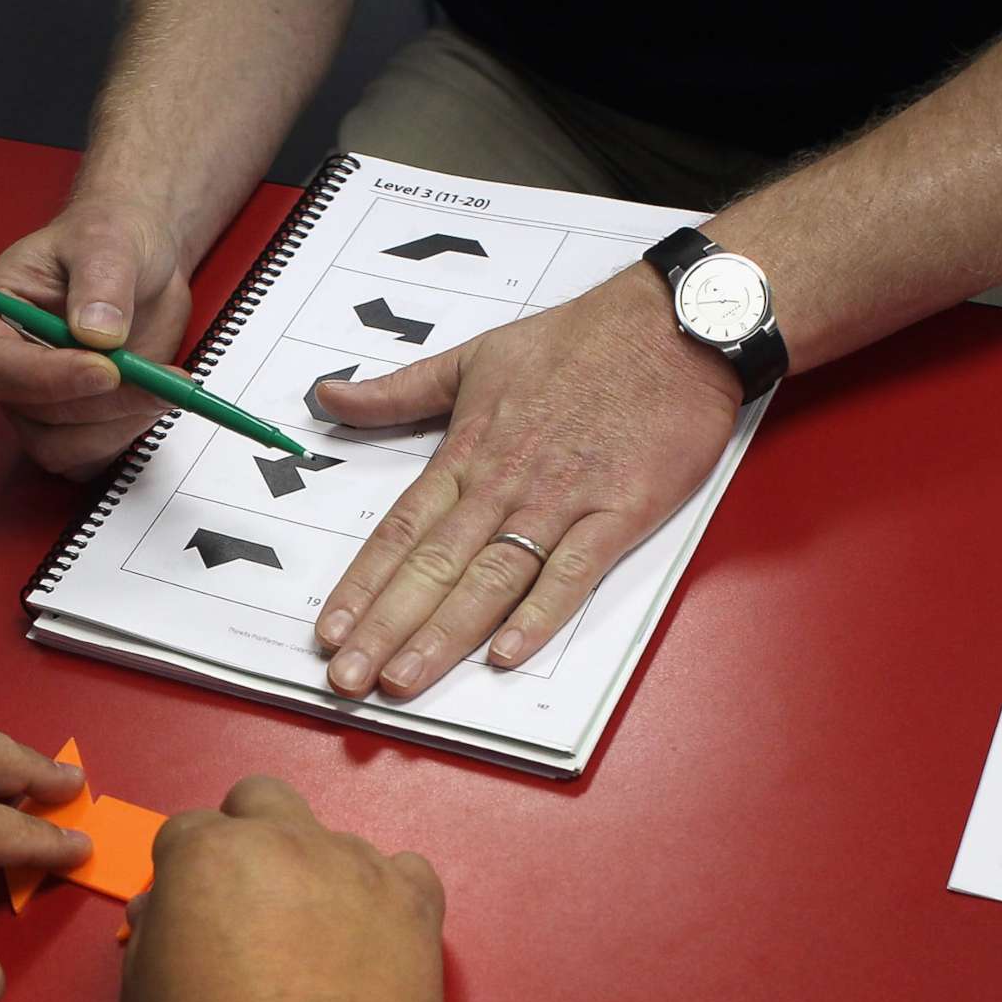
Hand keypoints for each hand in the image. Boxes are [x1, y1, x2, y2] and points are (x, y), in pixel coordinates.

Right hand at [0, 194, 195, 474]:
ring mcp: (41, 402)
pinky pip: (92, 456)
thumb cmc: (109, 238)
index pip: (0, 368)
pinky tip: (156, 398)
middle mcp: (8, 369)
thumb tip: (97, 332)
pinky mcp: (77, 423)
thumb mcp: (108, 240)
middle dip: (103, 404)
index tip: (107, 369)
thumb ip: (101, 281)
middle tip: (158, 378)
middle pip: (36, 417)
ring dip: (119, 425)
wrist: (141, 258)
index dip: (51, 378)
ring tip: (164, 383)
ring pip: (65, 448)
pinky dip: (128, 435)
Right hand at [121, 776, 444, 1001]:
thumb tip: (164, 910)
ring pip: (332, 835)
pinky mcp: (412, 899)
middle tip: (250, 897)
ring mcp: (356, 865)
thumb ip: (150, 933)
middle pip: (261, 798)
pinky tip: (370, 935)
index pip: (187, 828)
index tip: (195, 906)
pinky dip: (387, 892)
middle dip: (249, 832)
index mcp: (207, 854)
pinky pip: (404, 867)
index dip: (186, 870)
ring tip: (316, 939)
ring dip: (317, 869)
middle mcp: (284, 841)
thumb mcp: (142, 997)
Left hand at [311, 265, 743, 699]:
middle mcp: (505, 485)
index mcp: (468, 454)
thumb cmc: (580, 341)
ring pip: (490, 578)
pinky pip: (573, 571)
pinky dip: (540, 612)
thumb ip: (399, 391)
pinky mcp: (619, 511)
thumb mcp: (474, 357)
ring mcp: (561, 501)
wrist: (674, 322)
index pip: (400, 531)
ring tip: (404, 679)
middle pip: (433, 566)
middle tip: (347, 679)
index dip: (360, 585)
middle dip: (385, 628)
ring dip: (443, 634)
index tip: (327, 632)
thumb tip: (328, 397)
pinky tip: (505, 653)